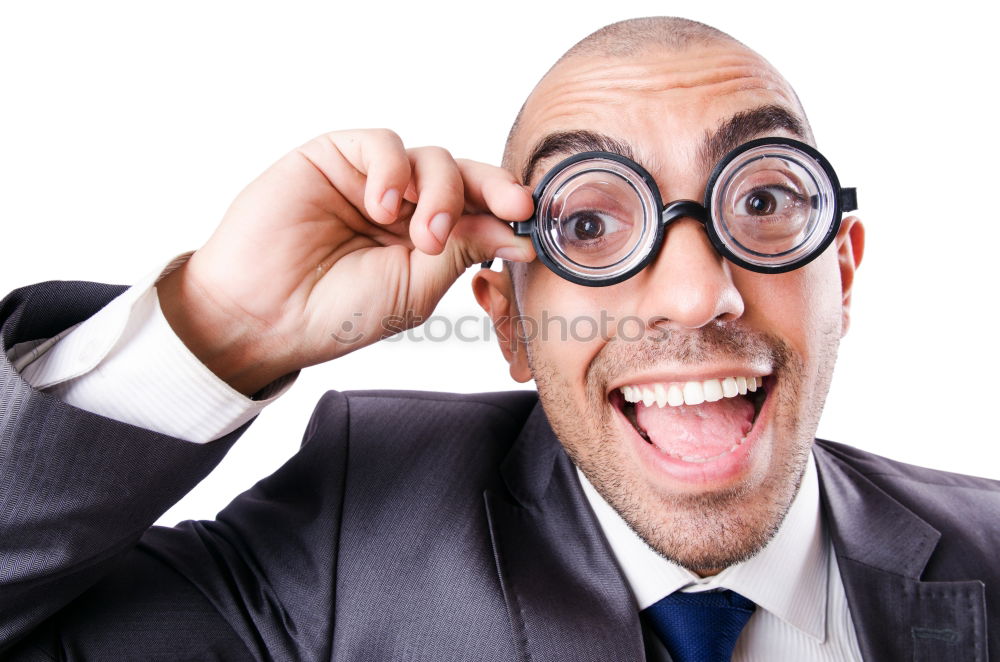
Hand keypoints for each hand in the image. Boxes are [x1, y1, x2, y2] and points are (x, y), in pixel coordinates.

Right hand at [156, 129, 534, 394]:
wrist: (263, 315)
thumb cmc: (336, 312)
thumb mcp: (416, 288)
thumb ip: (463, 249)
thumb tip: (518, 233)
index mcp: (426, 240)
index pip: (479, 210)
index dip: (506, 208)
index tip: (529, 219)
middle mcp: (403, 206)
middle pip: (463, 176)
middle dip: (492, 189)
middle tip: (510, 208)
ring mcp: (370, 180)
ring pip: (431, 158)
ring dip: (440, 192)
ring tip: (422, 235)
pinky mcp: (334, 157)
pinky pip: (382, 143)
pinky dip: (392, 169)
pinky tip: (380, 206)